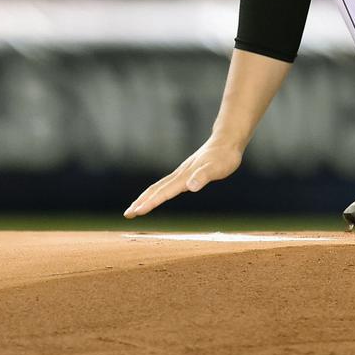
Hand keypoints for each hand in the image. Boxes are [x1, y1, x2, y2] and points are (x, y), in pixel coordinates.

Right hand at [123, 137, 243, 218]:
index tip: (136, 212)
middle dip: (141, 202)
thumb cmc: (224, 156)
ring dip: (146, 197)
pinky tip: (158, 195)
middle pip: (156, 189)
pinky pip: (167, 184)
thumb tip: (191, 186)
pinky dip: (157, 192)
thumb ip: (203, 176)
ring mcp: (182, 172)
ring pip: (159, 186)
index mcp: (185, 176)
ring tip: (136, 207)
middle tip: (127, 214)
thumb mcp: (217, 168)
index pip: (164, 192)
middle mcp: (180, 174)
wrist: (227, 140)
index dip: (150, 202)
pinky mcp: (187, 172)